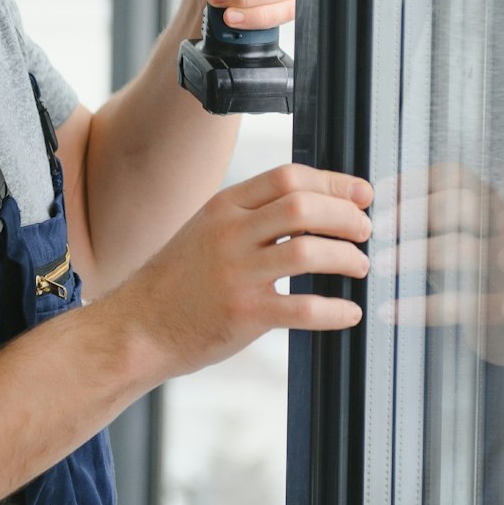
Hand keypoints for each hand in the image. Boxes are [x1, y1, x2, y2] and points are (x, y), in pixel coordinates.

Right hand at [109, 163, 370, 378]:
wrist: (137, 327)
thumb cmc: (179, 281)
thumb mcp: (207, 230)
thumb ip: (251, 216)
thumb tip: (312, 207)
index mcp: (224, 206)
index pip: (288, 176)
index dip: (333, 183)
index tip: (362, 195)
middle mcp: (230, 234)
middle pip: (302, 207)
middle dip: (345, 217)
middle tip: (366, 231)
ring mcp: (236, 274)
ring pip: (307, 252)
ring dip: (345, 257)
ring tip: (359, 265)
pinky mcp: (243, 314)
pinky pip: (301, 308)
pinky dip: (334, 310)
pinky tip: (349, 312)